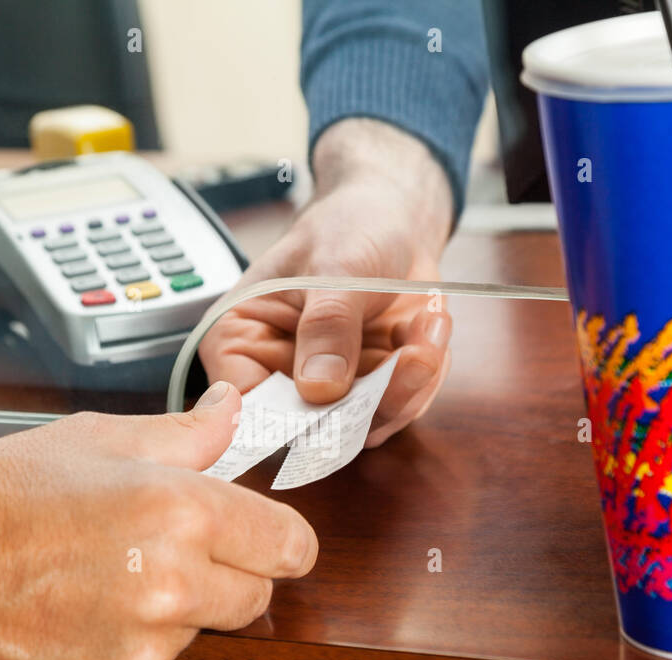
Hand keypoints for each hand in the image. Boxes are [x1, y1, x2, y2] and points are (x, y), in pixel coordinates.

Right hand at [0, 382, 317, 659]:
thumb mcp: (92, 443)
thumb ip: (182, 435)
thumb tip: (233, 410)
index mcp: (180, 512)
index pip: (290, 545)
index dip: (276, 539)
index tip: (261, 540)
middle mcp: (173, 587)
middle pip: (253, 597)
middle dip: (219, 575)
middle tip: (151, 552)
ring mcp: (143, 653)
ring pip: (194, 637)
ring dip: (163, 616)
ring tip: (91, 584)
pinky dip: (120, 656)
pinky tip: (69, 623)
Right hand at [199, 118, 456, 446]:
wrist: (392, 218)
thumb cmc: (345, 227)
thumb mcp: (333, 266)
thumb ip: (326, 326)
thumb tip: (320, 389)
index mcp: (242, 340)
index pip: (245, 406)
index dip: (285, 422)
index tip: (334, 407)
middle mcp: (280, 375)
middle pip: (313, 428)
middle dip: (372, 400)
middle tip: (413, 358)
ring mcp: (329, 388)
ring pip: (366, 424)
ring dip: (409, 382)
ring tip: (428, 325)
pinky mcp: (371, 389)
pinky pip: (401, 405)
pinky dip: (424, 370)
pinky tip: (429, 323)